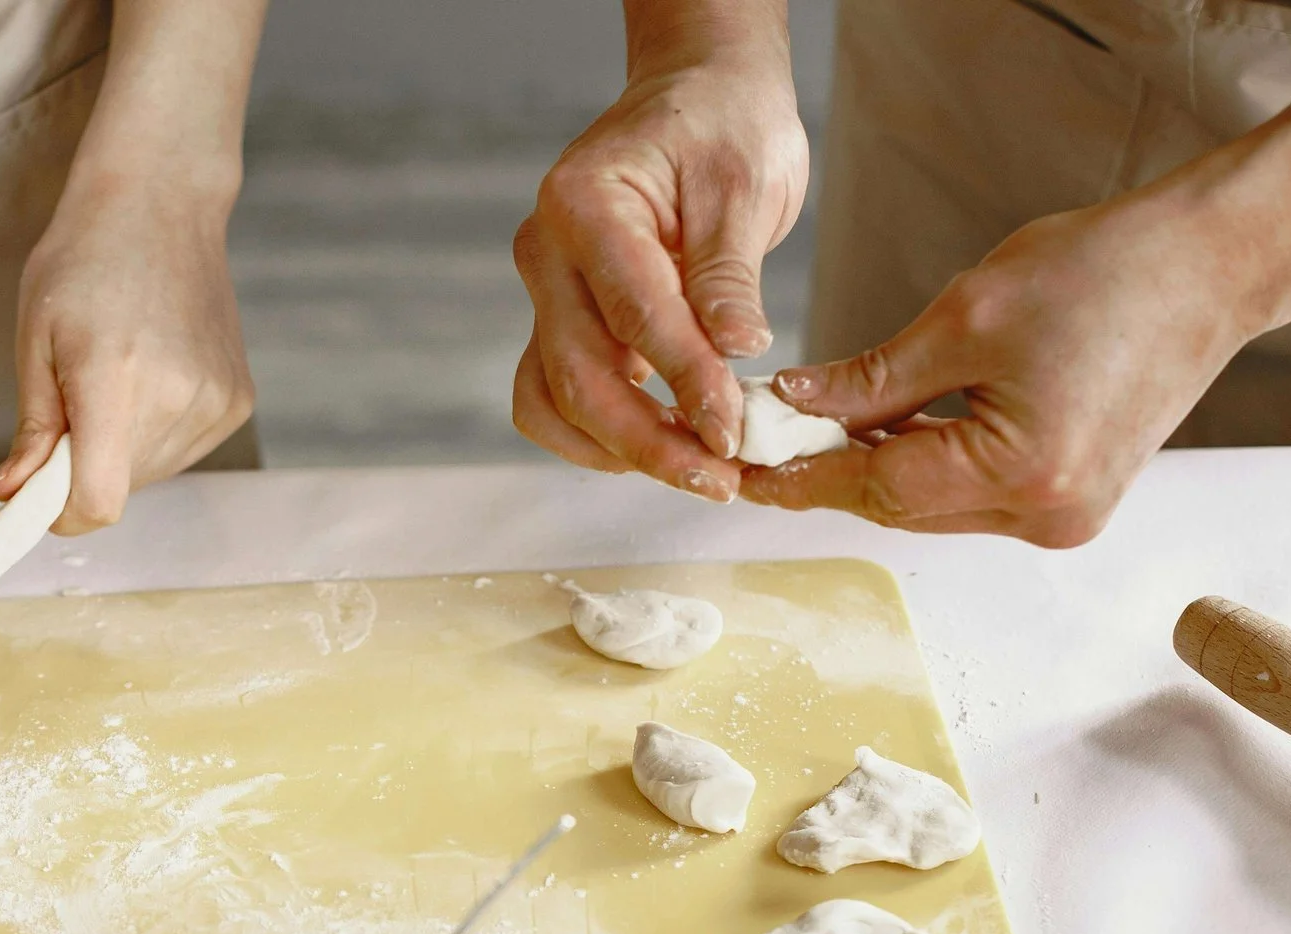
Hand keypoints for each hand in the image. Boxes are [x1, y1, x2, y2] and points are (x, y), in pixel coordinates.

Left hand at [0, 178, 253, 533]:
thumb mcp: (36, 338)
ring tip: (117, 378)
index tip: (39, 490)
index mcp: (116, 379)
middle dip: (85, 468)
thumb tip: (11, 494)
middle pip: (119, 490)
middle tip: (75, 402)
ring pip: (150, 474)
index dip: (61, 512)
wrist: (160, 206)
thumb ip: (32, 428)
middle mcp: (177, 397)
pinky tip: (150, 376)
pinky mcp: (237, 402)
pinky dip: (155, 434)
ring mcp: (216, 402)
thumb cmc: (85, 260)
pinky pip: (182, 451)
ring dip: (120, 451)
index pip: (98, 502)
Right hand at [511, 53, 808, 499]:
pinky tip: (660, 443)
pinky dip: (596, 437)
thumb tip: (734, 354)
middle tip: (719, 478)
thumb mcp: (745, 185)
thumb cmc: (723, 126)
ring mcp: (545, 291)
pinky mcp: (559, 321)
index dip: (686, 383)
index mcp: (585, 204)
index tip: (734, 432)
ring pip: (552, 401)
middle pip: (579, 376)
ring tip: (695, 470)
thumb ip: (728, 275)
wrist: (697, 98)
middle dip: (649, 441)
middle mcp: (547, 253)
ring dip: (618, 451)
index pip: (634, 315)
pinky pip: (553, 397)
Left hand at [739, 195, 1260, 545]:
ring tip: (818, 421)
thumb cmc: (1108, 271)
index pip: (879, 485)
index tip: (743, 463)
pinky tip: (888, 424)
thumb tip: (792, 401)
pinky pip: (971, 493)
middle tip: (767, 435)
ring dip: (877, 465)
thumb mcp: (969, 315)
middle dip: (833, 468)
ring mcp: (1065, 517)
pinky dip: (926, 461)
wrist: (1213, 265)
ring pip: (932, 506)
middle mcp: (1048, 513)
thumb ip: (873, 377)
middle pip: (902, 506)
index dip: (803, 472)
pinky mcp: (1072, 501)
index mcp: (1025, 471)